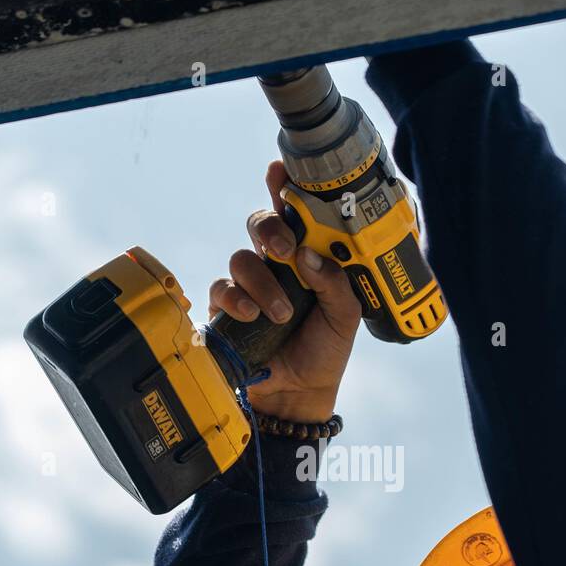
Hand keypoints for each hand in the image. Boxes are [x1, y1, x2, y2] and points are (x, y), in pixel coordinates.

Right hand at [208, 161, 361, 421]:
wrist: (299, 394)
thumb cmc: (324, 351)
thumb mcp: (344, 317)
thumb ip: (334, 283)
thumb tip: (309, 256)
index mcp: (307, 257)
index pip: (295, 212)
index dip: (285, 186)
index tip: (280, 170)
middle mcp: (275, 263)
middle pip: (261, 222)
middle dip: (270, 228)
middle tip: (285, 250)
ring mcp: (249, 284)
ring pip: (241, 258)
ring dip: (262, 283)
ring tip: (281, 313)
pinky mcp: (227, 308)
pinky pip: (221, 289)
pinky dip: (235, 300)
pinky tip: (251, 315)